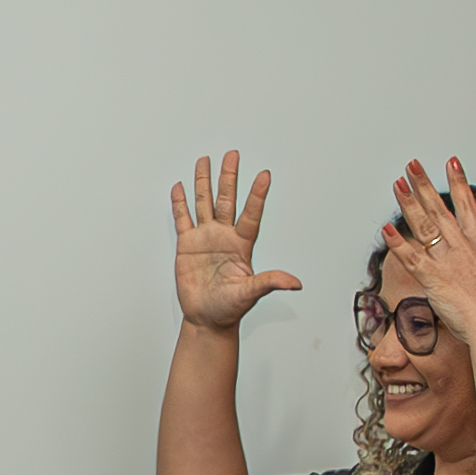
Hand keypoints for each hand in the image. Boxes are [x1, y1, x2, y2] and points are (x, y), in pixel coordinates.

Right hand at [168, 152, 305, 332]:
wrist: (207, 319)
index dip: (257, 195)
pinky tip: (180, 188)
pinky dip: (180, 203)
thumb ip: (270, 282)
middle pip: (227, 199)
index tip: (264, 175)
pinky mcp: (187, 245)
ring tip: (205, 161)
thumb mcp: (251, 293)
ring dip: (204, 182)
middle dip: (229, 176)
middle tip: (233, 155)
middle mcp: (224, 237)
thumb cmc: (230, 308)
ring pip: (205, 203)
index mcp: (241, 245)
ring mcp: (205, 239)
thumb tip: (295, 283)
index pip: (251, 214)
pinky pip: (183, 219)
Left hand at [387, 155, 475, 346]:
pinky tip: (385, 230)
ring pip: (425, 226)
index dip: (459, 183)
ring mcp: (448, 261)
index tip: (452, 163)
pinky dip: (398, 244)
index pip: (468, 206)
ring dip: (409, 204)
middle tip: (413, 164)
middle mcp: (463, 247)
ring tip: (398, 184)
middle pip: (441, 209)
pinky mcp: (434, 278)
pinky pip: (412, 258)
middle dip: (425, 184)